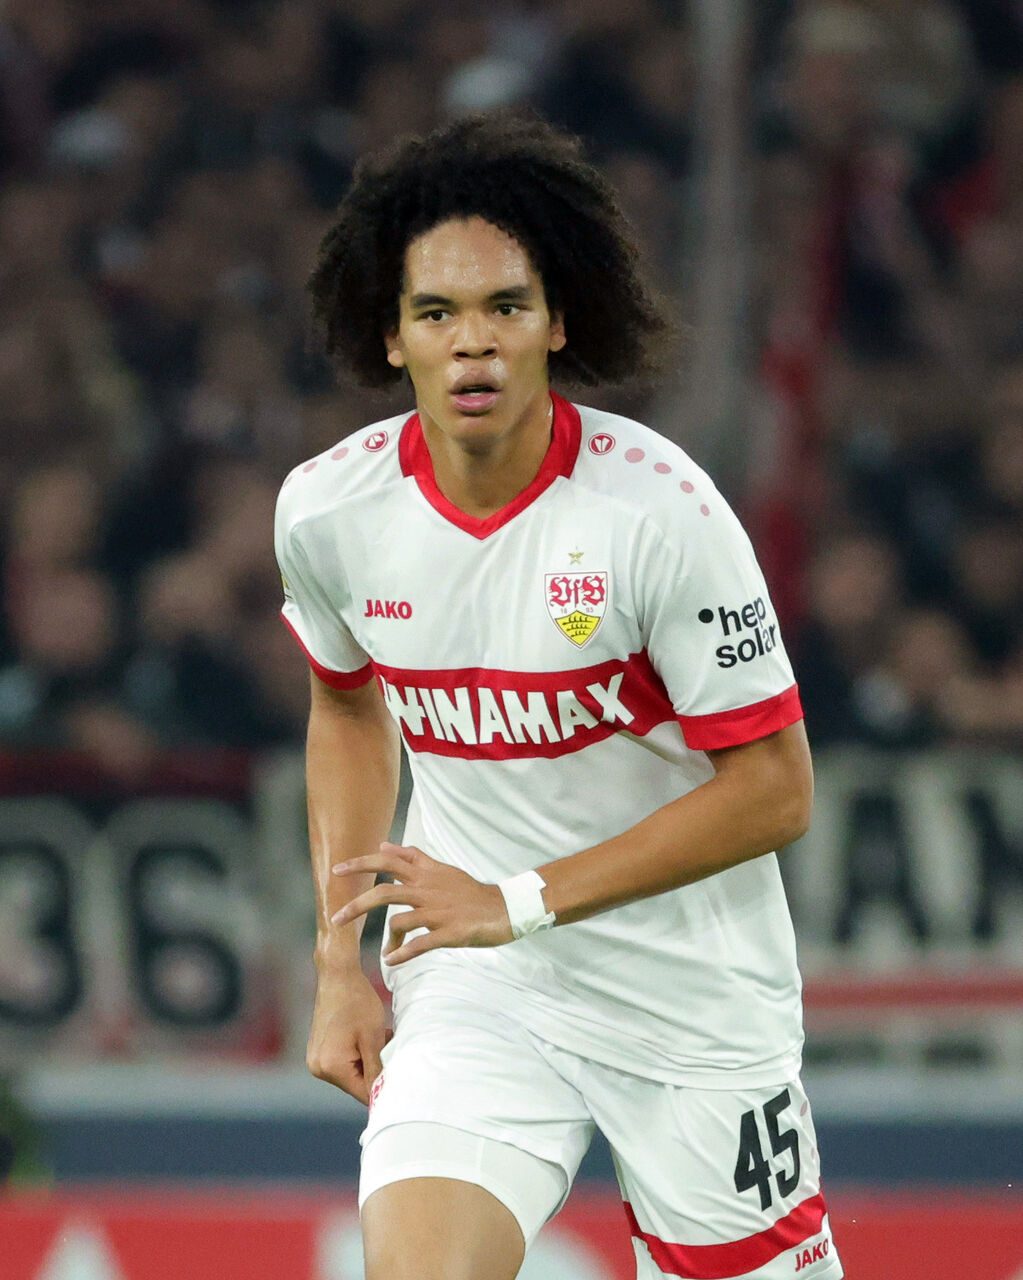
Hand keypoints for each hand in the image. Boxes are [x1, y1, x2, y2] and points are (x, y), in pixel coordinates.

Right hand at [306, 968, 389, 1104]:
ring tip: (378, 1037)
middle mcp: (319, 1068)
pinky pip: (342, 1062)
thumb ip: (377, 1069)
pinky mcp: (318, 1050)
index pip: (362, 1092)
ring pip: (351, 1072)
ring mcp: (316, 1059)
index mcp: (331, 1067)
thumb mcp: (373, 1037)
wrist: (338, 976)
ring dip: (368, 1060)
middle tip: (388, 1045)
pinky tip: (366, 1037)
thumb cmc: (357, 1002)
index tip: (399, 1076)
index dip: (382, 1087)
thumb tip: (382, 1093)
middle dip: (375, 1069)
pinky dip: (357, 1053)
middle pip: (356, 1083)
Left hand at [331, 842, 512, 965]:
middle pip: (385, 892)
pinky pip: (419, 944)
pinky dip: (402, 953)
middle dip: (357, 905)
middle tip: (336, 919)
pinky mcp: (449, 932)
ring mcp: (438, 912)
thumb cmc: (470, 892)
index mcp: (426, 874)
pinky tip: (391, 960)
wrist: (505, 908)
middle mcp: (428, 890)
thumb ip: (412, 857)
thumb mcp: (441, 869)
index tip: (337, 869)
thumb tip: (384, 844)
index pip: (388, 861)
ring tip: (383, 951)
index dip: (361, 863)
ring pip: (399, 920)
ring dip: (384, 938)